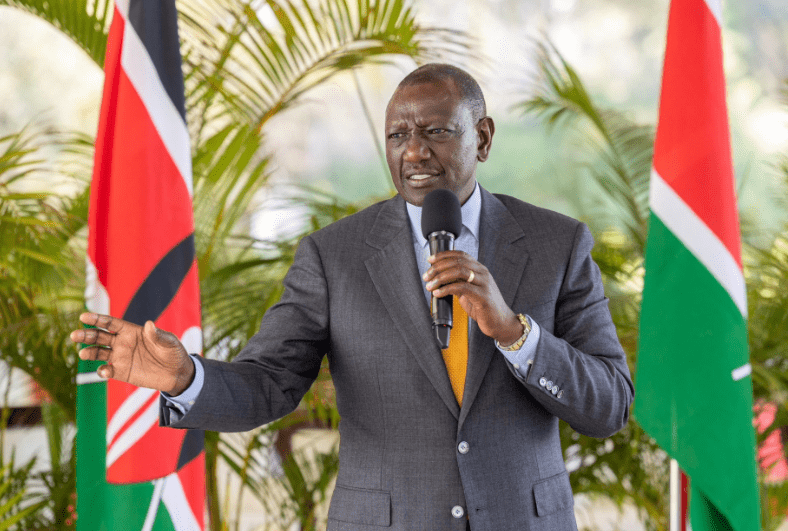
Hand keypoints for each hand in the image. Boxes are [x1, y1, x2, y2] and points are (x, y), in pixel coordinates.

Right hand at [70, 313, 194, 395]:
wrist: (177, 373)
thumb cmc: (173, 353)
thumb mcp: (169, 342)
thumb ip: (158, 335)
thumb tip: (149, 324)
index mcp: (131, 331)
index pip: (110, 323)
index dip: (97, 319)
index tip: (83, 316)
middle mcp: (122, 343)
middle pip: (99, 337)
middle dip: (86, 335)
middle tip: (75, 335)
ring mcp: (120, 357)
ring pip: (99, 353)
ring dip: (89, 353)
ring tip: (83, 354)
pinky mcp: (122, 372)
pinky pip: (108, 371)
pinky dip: (103, 371)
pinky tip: (105, 371)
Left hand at [423, 251, 522, 345]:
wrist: (501, 322)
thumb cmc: (485, 308)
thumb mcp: (469, 291)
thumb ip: (458, 283)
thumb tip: (440, 280)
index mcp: (479, 270)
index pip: (460, 255)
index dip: (444, 255)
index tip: (430, 260)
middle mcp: (483, 273)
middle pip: (457, 261)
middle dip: (438, 267)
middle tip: (427, 275)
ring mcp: (484, 283)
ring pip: (459, 271)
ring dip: (440, 277)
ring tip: (430, 285)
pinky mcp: (483, 296)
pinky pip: (462, 287)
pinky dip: (447, 289)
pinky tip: (438, 293)